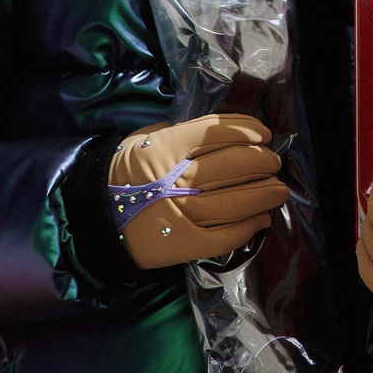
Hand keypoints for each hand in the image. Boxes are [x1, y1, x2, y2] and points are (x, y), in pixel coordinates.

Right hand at [109, 113, 290, 268]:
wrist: (94, 219)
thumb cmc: (123, 175)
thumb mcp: (143, 140)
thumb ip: (180, 131)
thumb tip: (224, 128)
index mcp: (165, 148)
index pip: (219, 132)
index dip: (249, 130)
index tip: (264, 135)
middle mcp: (177, 180)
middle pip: (236, 165)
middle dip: (264, 161)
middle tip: (274, 162)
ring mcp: (182, 214)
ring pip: (238, 200)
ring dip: (266, 194)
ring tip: (278, 190)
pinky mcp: (184, 245)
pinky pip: (227, 236)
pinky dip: (250, 226)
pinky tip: (261, 219)